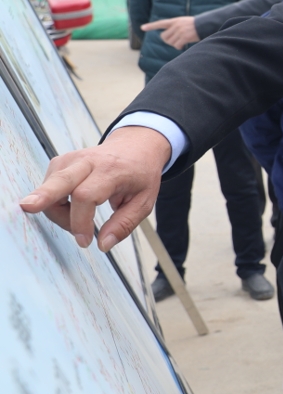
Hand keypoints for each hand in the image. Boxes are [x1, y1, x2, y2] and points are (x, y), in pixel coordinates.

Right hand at [18, 126, 170, 250]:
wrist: (136, 148)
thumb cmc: (140, 174)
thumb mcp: (144, 202)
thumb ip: (124, 224)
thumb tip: (103, 245)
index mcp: (112, 170)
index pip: (86, 195)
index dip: (80, 221)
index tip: (84, 241)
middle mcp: (88, 161)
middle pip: (61, 180)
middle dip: (43, 195)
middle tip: (28, 207)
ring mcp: (70, 159)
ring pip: (50, 189)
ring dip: (58, 213)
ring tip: (81, 220)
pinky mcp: (59, 162)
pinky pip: (49, 188)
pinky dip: (55, 204)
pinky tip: (73, 208)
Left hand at [141, 16, 198, 49]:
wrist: (205, 25)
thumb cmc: (195, 25)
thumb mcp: (184, 22)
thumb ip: (175, 27)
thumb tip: (166, 38)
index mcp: (175, 21)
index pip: (160, 23)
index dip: (151, 26)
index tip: (142, 28)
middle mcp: (176, 25)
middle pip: (164, 37)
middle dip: (168, 41)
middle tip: (174, 41)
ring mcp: (180, 31)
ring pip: (170, 42)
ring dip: (174, 44)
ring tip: (180, 43)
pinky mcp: (185, 37)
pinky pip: (177, 45)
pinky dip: (179, 47)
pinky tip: (182, 46)